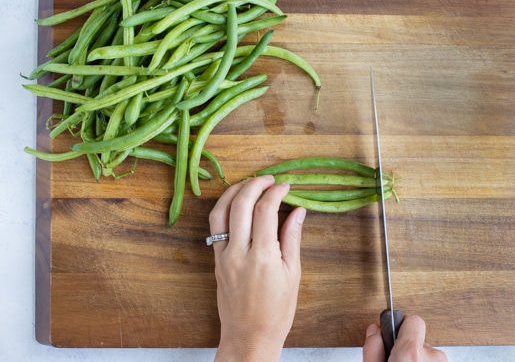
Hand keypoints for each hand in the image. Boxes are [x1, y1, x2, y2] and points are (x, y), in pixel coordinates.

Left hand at [209, 175, 305, 361]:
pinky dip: (224, 209)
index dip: (276, 192)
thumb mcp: (293, 274)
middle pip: (241, 204)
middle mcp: (239, 253)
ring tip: (249, 184)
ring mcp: (223, 256)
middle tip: (270, 179)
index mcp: (262, 257)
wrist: (249, 336)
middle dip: (255, 184)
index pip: (266, 210)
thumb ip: (292, 238)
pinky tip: (237, 204)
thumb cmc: (276, 311)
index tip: (286, 186)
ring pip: (220, 212)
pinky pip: (215, 227)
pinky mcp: (216, 260)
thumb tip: (298, 211)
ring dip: (234, 192)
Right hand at [363, 315, 447, 361]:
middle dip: (409, 347)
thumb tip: (374, 332)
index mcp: (411, 354)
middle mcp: (432, 357)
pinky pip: (433, 361)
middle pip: (420, 339)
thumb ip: (373, 350)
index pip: (414, 320)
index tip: (395, 333)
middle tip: (396, 360)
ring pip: (427, 353)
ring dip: (418, 359)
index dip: (402, 326)